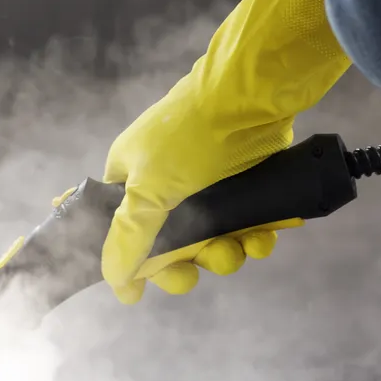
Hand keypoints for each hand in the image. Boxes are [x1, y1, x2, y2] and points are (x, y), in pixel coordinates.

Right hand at [100, 0, 351, 303]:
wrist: (254, 92)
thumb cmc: (191, 135)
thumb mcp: (149, 190)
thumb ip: (127, 238)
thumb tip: (114, 281)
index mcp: (132, 178)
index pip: (124, 232)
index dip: (136, 261)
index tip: (145, 288)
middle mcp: (167, 181)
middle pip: (173, 246)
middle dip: (190, 262)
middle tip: (198, 269)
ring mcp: (208, 182)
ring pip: (215, 239)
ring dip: (227, 253)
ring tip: (242, 246)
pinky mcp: (246, 181)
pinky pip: (247, 223)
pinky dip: (257, 235)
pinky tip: (266, 235)